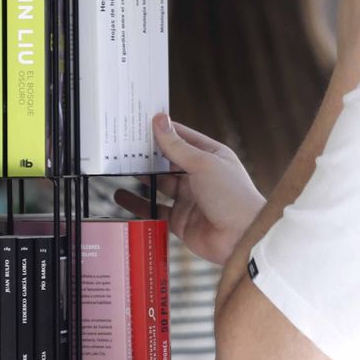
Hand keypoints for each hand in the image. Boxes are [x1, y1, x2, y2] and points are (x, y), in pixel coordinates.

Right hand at [114, 115, 265, 264]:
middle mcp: (199, 176)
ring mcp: (189, 199)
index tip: (139, 122)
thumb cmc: (232, 195)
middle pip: (167, 162)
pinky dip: (139, 204)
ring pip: (159, 185)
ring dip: (140, 178)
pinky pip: (155, 210)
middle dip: (147, 155)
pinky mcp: (181, 221)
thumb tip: (159, 120)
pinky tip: (121, 196)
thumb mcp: (203, 164)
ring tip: (116, 168)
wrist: (242, 238)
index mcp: (210, 157)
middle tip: (121, 145)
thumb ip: (177, 146)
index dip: (162, 130)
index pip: (182, 138)